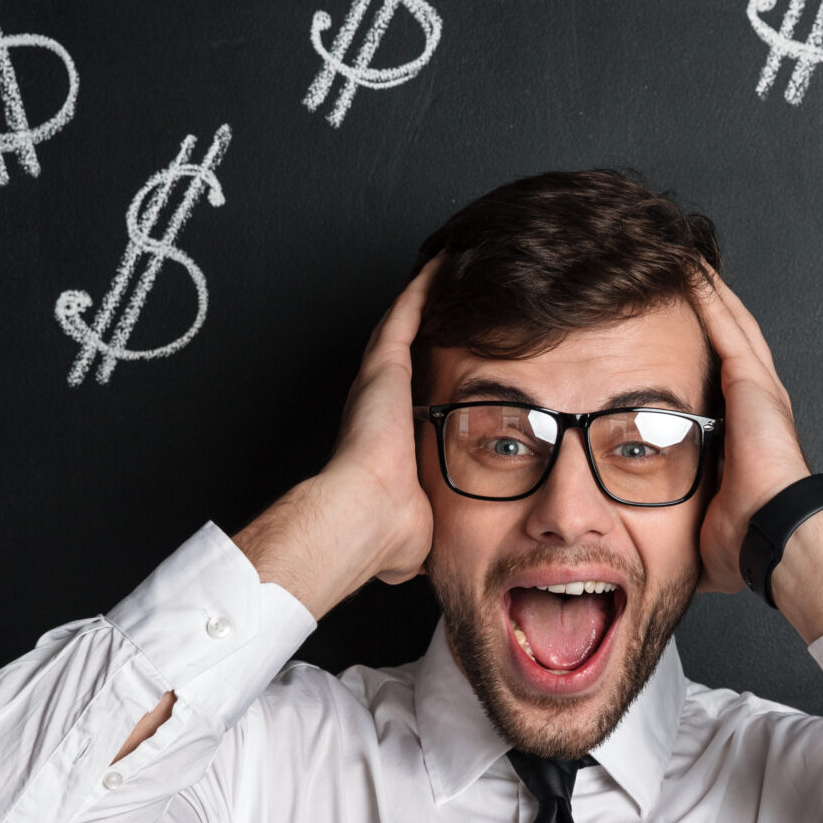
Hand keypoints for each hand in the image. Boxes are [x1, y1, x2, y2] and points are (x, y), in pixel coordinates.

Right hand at [235, 258, 438, 613]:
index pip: (411, 394)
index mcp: (387, 435)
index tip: (449, 360)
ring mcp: (380, 379)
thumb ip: (417, 531)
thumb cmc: (387, 531)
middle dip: (430, 322)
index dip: (428, 372)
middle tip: (455, 295)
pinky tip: (447, 260)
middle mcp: (380, 400)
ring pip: (407, 322)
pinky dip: (426, 285)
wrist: (366, 518)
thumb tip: (412, 562)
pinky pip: (408, 312)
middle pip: (407, 349)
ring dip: (428, 294)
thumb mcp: (413, 530)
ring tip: (454, 264)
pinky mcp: (383, 364)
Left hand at [689, 267, 814, 593]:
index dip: (695, 346)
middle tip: (674, 272)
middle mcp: (753, 402)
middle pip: (724, 337)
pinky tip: (687, 269)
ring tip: (678, 256)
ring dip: (703, 290)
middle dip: (701, 305)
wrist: (775, 538)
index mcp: (742, 430)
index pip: (714, 376)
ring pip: (726, 322)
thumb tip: (646, 553)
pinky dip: (707, 297)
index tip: (668, 328)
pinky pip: (725, 327)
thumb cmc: (745, 543)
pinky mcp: (752, 384)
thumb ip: (678, 523)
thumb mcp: (699, 525)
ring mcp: (756, 389)